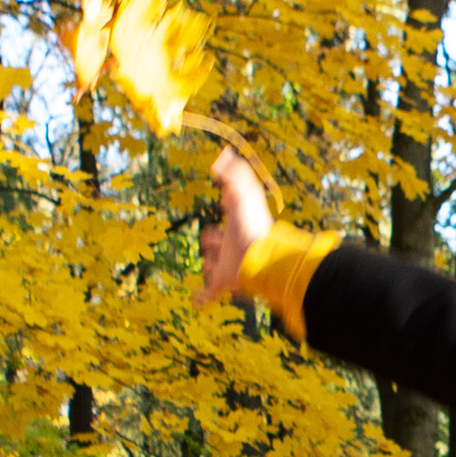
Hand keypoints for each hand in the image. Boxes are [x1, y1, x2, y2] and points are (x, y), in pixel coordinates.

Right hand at [201, 146, 271, 303]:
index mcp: (237, 225)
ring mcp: (227, 266)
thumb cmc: (252, 226)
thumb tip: (225, 154)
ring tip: (210, 266)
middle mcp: (233, 246)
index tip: (225, 203)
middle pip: (217, 243)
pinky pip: (208, 294)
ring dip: (210, 266)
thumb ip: (235, 173)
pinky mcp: (223, 284)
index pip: (229, 214)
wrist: (260, 260)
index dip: (227, 207)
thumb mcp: (243, 194)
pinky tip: (195, 301)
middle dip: (212, 240)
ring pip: (213, 267)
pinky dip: (201, 298)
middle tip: (212, 240)